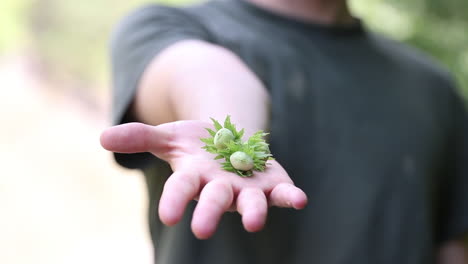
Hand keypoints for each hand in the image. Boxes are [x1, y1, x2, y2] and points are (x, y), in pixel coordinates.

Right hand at [100, 121, 307, 238]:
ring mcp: (247, 187)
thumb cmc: (196, 145)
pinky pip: (282, 192)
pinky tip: (299, 200)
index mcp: (194, 177)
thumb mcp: (169, 135)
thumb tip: (103, 138)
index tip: (170, 216)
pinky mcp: (272, 182)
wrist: (231, 141)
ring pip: (250, 202)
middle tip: (201, 231)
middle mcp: (220, 187)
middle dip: (209, 213)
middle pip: (214, 201)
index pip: (181, 190)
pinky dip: (290, 197)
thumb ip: (140, 136)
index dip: (175, 201)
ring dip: (253, 211)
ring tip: (254, 222)